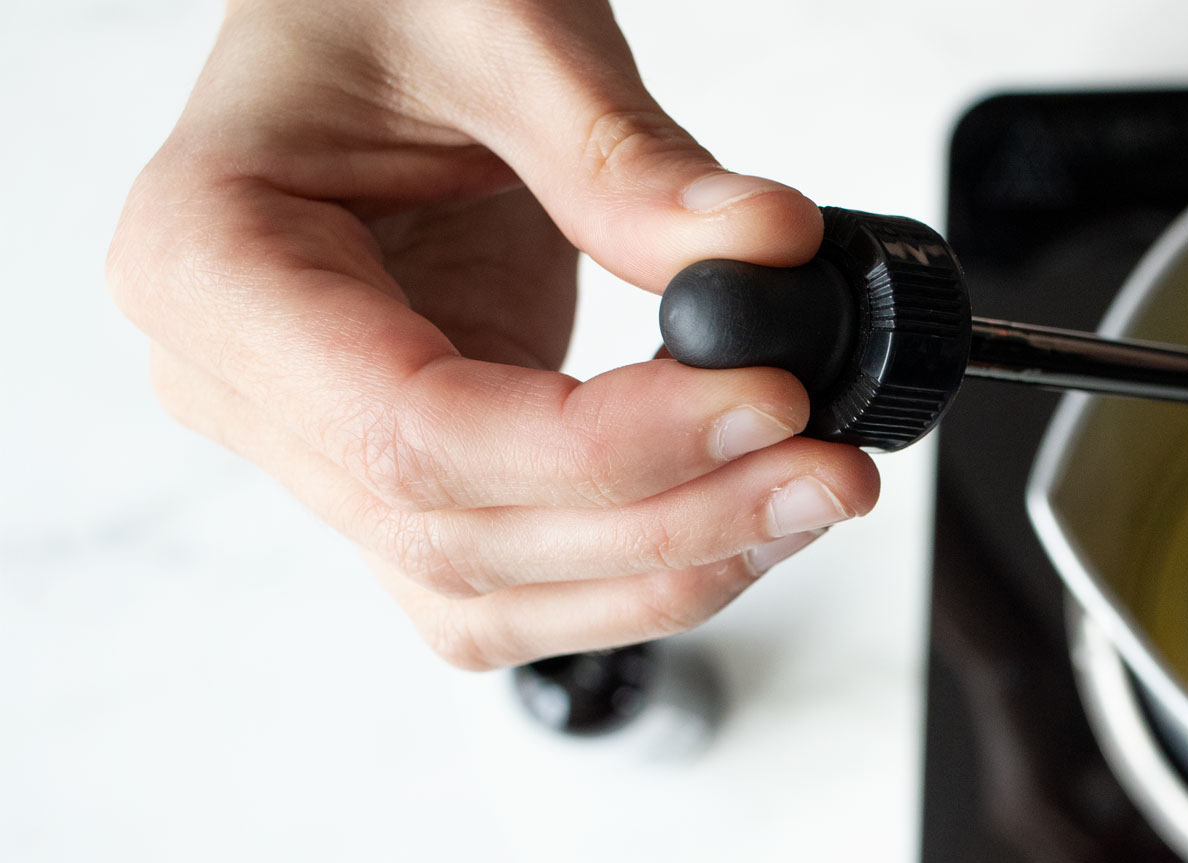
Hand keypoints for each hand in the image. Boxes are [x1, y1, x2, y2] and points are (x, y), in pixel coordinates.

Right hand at [106, 0, 878, 669]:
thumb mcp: (502, 25)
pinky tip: (743, 509)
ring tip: (808, 494)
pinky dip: (635, 561)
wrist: (373, 7)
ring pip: (484, 588)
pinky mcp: (414, 455)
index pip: (412, 431)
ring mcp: (321, 435)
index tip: (764, 402)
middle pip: (458, 530)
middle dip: (667, 521)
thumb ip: (623, 155)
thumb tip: (768, 250)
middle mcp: (241, 381)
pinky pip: (513, 566)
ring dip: (663, 567)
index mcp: (207, 262)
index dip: (605, 448)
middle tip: (827, 470)